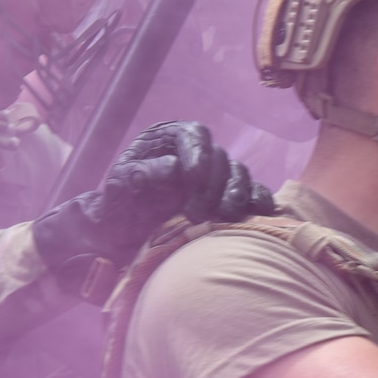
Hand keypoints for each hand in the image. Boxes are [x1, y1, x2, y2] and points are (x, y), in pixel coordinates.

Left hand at [31, 120, 275, 291]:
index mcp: (170, 141)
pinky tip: (255, 214)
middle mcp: (198, 154)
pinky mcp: (232, 199)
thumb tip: (174, 167)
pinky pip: (255, 194)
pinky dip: (258, 202)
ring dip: (236, 196)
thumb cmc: (119, 209)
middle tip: (197, 214)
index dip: (198, 153)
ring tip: (223, 219)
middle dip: (213, 185)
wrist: (124, 242)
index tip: (192, 177)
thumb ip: (141, 173)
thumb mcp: (120, 188)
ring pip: (239, 175)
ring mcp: (218, 177)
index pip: (194, 135)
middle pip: (220, 158)